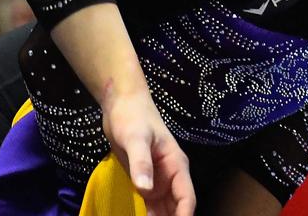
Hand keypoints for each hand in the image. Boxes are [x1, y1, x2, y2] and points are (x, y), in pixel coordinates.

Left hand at [101, 88, 194, 215]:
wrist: (120, 103)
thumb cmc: (132, 117)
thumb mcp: (136, 138)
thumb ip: (141, 163)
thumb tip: (145, 189)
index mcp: (176, 165)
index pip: (186, 197)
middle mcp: (170, 176)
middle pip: (176, 207)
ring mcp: (157, 180)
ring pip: (163, 209)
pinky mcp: (143, 180)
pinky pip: (148, 205)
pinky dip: (145, 215)